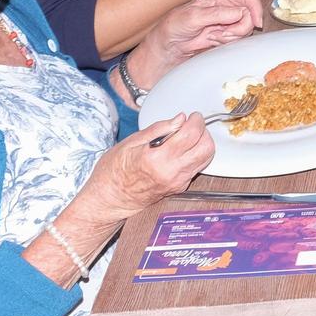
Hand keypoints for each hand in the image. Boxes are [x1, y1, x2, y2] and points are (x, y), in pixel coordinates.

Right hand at [77, 114, 214, 223]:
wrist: (110, 198)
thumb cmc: (114, 171)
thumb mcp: (131, 142)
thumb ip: (159, 129)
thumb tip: (179, 119)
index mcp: (158, 159)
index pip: (191, 134)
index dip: (196, 121)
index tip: (193, 116)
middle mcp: (172, 173)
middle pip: (206, 148)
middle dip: (204, 132)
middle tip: (193, 125)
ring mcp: (178, 182)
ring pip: (205, 159)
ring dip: (202, 144)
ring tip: (188, 137)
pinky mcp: (179, 188)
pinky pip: (196, 168)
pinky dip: (195, 155)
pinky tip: (182, 151)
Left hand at [129, 0, 263, 90]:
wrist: (166, 50)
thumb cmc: (172, 29)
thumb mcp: (191, 18)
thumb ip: (216, 14)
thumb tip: (240, 12)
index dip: (255, 8)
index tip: (255, 23)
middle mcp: (227, 5)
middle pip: (250, 13)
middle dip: (241, 26)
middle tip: (222, 34)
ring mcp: (228, 20)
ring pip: (247, 27)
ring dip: (232, 36)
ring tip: (212, 37)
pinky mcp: (227, 34)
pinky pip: (240, 38)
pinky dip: (229, 42)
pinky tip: (213, 41)